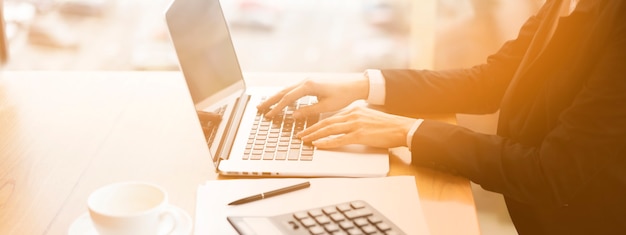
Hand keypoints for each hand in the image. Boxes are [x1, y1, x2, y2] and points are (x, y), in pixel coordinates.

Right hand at [257, 77, 368, 118]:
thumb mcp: (326, 106)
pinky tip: (281, 101)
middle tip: (259, 108)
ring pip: (287, 89)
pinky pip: (293, 90)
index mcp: (309, 86)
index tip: (269, 115)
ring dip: (276, 97)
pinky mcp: (310, 84)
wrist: (354, 85)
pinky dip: (284, 95)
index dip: (277, 107)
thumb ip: (308, 111)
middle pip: (283, 91)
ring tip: (265, 105)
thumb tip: (292, 115)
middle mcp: (306, 81)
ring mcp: (307, 81)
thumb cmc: (343, 95)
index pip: (288, 98)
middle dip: (270, 100)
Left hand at [296, 106, 417, 148]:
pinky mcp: (360, 134)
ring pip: (329, 129)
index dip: (317, 124)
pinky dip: (327, 142)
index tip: (307, 129)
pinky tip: (318, 145)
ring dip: (314, 136)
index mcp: (354, 111)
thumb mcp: (368, 118)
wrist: (402, 128)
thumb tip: (344, 127)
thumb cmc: (387, 126)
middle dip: (311, 129)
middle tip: (300, 135)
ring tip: (304, 141)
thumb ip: (355, 120)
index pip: (331, 118)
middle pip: (326, 122)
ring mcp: (355, 124)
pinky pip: (339, 139)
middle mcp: (352, 115)